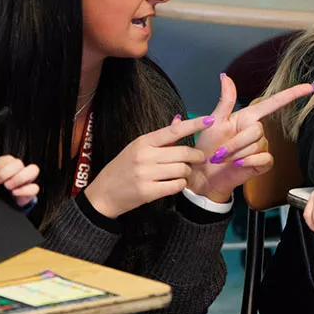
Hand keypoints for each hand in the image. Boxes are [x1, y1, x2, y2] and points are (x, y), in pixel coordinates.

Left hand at [0, 155, 39, 206]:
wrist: (0, 202)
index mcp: (6, 163)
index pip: (7, 159)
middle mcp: (18, 169)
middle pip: (18, 163)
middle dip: (7, 173)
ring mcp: (26, 179)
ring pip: (33, 169)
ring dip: (19, 178)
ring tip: (8, 188)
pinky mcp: (31, 191)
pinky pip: (35, 188)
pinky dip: (25, 190)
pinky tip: (15, 193)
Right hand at [84, 116, 213, 218]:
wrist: (103, 194)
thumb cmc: (122, 169)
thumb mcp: (137, 148)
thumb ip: (160, 138)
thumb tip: (179, 120)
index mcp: (143, 142)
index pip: (173, 130)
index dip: (194, 125)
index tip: (209, 120)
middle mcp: (144, 156)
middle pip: (183, 153)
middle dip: (196, 156)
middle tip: (199, 158)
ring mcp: (145, 174)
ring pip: (182, 170)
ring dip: (187, 172)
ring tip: (182, 173)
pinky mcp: (148, 192)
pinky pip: (176, 186)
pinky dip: (180, 185)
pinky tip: (174, 184)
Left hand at [186, 73, 313, 200]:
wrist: (205, 174)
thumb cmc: (207, 147)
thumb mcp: (213, 122)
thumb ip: (225, 101)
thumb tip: (225, 76)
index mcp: (247, 117)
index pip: (273, 103)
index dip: (292, 94)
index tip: (309, 86)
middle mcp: (257, 130)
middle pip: (256, 130)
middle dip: (235, 142)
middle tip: (220, 151)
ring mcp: (262, 147)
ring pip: (257, 145)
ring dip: (237, 154)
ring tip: (225, 159)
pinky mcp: (264, 163)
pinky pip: (263, 158)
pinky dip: (248, 162)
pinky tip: (238, 165)